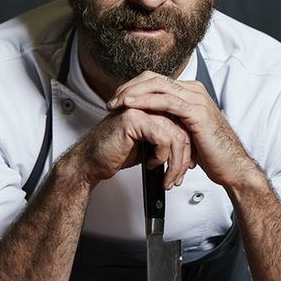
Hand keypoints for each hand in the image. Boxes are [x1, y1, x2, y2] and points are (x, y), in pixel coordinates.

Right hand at [76, 105, 195, 190]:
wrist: (90, 161)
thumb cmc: (114, 153)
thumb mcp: (148, 145)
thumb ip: (166, 139)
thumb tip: (188, 149)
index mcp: (152, 107)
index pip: (182, 122)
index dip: (189, 145)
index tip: (188, 165)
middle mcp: (148, 104)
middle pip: (182, 127)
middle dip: (184, 156)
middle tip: (179, 176)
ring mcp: (140, 109)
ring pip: (175, 134)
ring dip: (175, 161)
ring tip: (167, 176)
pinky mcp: (134, 119)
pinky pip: (163, 137)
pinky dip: (161, 156)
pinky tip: (151, 163)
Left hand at [106, 71, 257, 190]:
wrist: (231, 166)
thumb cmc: (211, 153)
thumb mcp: (185, 131)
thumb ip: (170, 121)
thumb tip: (149, 121)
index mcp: (190, 92)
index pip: (156, 80)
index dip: (133, 87)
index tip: (116, 99)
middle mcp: (193, 91)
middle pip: (154, 79)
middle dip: (129, 88)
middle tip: (111, 100)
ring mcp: (197, 99)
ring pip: (158, 87)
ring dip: (133, 94)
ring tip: (116, 103)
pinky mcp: (197, 112)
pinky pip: (167, 102)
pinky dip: (146, 102)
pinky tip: (131, 106)